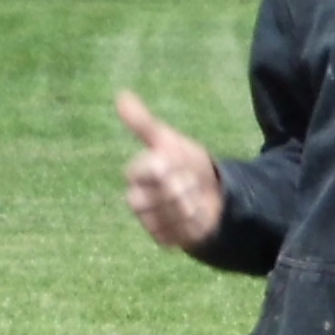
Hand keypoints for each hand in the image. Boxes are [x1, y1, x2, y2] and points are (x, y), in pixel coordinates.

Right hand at [118, 90, 224, 253]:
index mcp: (136, 174)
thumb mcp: (168, 140)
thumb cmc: (188, 164)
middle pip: (155, 196)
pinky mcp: (162, 239)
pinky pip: (175, 233)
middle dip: (180, 188)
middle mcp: (137, 199)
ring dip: (189, 205)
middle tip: (190, 183)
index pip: (142, 171)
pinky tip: (195, 217)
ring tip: (195, 200)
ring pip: (167, 215)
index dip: (163, 169)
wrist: (214, 192)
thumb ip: (143, 124)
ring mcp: (149, 221)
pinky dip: (191, 224)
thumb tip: (121, 95)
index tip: (175, 164)